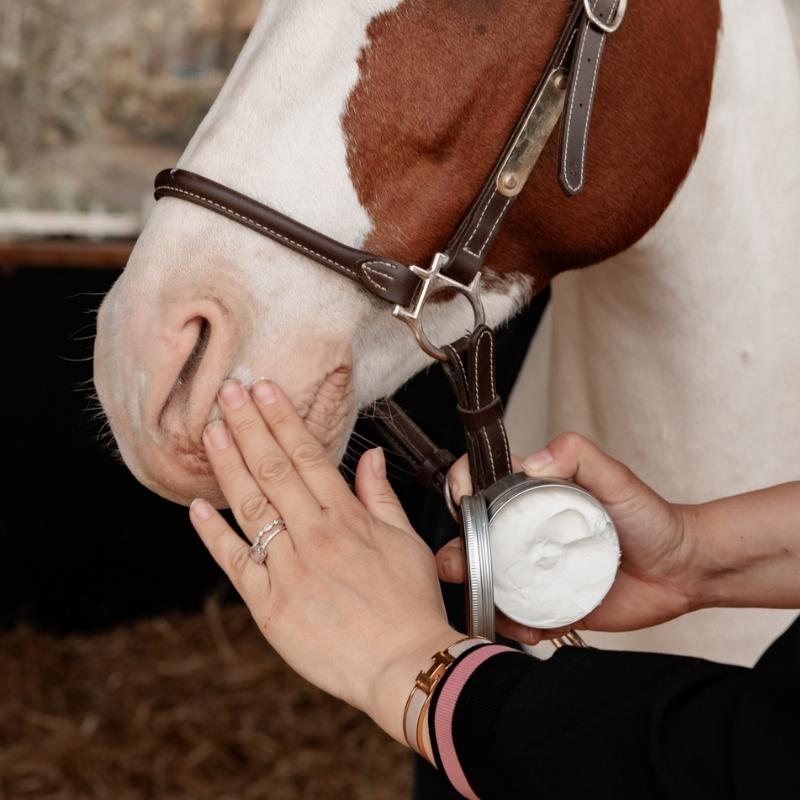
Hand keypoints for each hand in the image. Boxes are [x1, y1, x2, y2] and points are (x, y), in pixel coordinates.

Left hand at [188, 379, 461, 743]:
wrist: (401, 664)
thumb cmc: (410, 604)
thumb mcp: (407, 541)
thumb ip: (381, 496)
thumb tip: (372, 457)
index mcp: (345, 518)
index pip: (307, 455)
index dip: (282, 419)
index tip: (264, 391)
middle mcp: (313, 535)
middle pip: (273, 470)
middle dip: (248, 426)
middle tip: (227, 393)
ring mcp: (287, 569)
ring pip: (251, 507)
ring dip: (228, 466)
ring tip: (210, 432)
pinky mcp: (269, 604)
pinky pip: (236, 563)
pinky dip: (214, 535)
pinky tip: (197, 508)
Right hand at [436, 433, 698, 643]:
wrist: (681, 569)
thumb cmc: (649, 517)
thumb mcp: (615, 477)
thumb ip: (577, 455)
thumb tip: (532, 462)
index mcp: (531, 494)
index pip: (480, 482)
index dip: (460, 487)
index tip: (463, 502)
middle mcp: (525, 531)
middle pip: (470, 538)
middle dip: (455, 553)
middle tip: (462, 568)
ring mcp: (534, 570)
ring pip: (487, 582)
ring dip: (480, 597)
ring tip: (500, 608)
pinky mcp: (548, 604)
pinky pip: (518, 617)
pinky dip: (515, 626)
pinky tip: (533, 628)